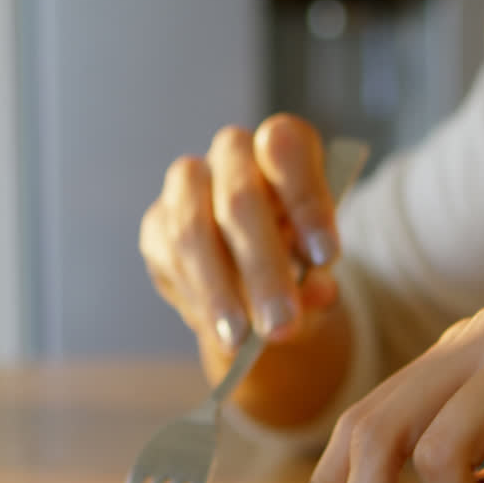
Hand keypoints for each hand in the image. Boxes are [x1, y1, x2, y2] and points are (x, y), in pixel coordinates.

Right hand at [140, 114, 340, 348]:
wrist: (257, 265)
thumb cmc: (298, 250)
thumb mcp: (319, 266)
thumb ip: (320, 278)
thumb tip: (317, 294)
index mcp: (281, 143)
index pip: (286, 149)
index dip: (305, 201)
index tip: (327, 257)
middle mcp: (231, 152)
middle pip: (238, 197)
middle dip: (262, 268)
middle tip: (282, 323)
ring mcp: (186, 184)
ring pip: (192, 231)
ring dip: (219, 292)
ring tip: (243, 339)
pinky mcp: (156, 224)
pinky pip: (169, 261)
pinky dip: (197, 301)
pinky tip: (221, 332)